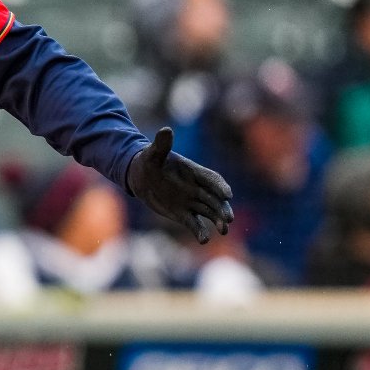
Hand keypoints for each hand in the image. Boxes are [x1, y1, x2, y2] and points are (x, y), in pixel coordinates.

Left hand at [125, 127, 233, 244]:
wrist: (141, 177)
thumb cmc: (148, 161)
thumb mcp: (153, 153)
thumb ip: (162, 144)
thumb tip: (165, 130)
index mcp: (194, 172)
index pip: (212, 179)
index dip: (220, 186)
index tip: (227, 195)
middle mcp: (197, 188)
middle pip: (215, 199)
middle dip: (222, 209)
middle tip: (228, 219)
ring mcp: (192, 201)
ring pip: (210, 212)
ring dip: (217, 221)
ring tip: (224, 231)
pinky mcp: (184, 214)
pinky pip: (195, 224)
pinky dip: (200, 232)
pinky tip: (204, 240)